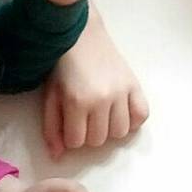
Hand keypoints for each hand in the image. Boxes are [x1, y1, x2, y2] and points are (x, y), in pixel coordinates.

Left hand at [42, 6, 148, 158]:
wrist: (82, 34)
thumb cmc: (62, 65)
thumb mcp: (50, 96)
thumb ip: (52, 128)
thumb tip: (58, 156)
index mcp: (77, 102)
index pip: (77, 142)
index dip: (71, 136)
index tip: (69, 122)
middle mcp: (102, 99)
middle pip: (99, 140)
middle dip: (89, 133)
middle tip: (84, 117)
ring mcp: (121, 92)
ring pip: (120, 132)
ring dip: (109, 128)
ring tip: (102, 115)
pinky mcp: (134, 84)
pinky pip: (141, 115)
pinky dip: (133, 120)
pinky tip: (121, 112)